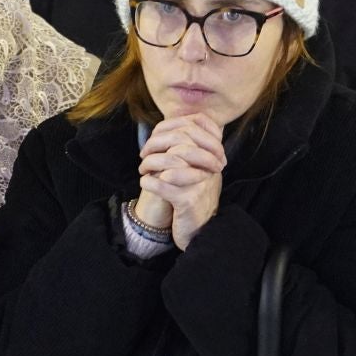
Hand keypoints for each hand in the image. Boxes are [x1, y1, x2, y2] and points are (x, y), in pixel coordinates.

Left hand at [138, 114, 226, 249]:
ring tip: (143, 169)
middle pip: (183, 140)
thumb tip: (167, 125)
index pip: (197, 125)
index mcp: (212, 156)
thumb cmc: (192, 197)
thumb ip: (188, 149)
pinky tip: (145, 182)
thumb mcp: (196, 171)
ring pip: (173, 161)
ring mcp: (201, 184)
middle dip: (157, 143)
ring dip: (151, 163)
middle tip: (143, 153)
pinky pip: (165, 185)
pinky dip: (150, 182)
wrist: (200, 231)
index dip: (170, 125)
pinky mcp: (189, 202)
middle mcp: (210, 167)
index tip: (153, 136)